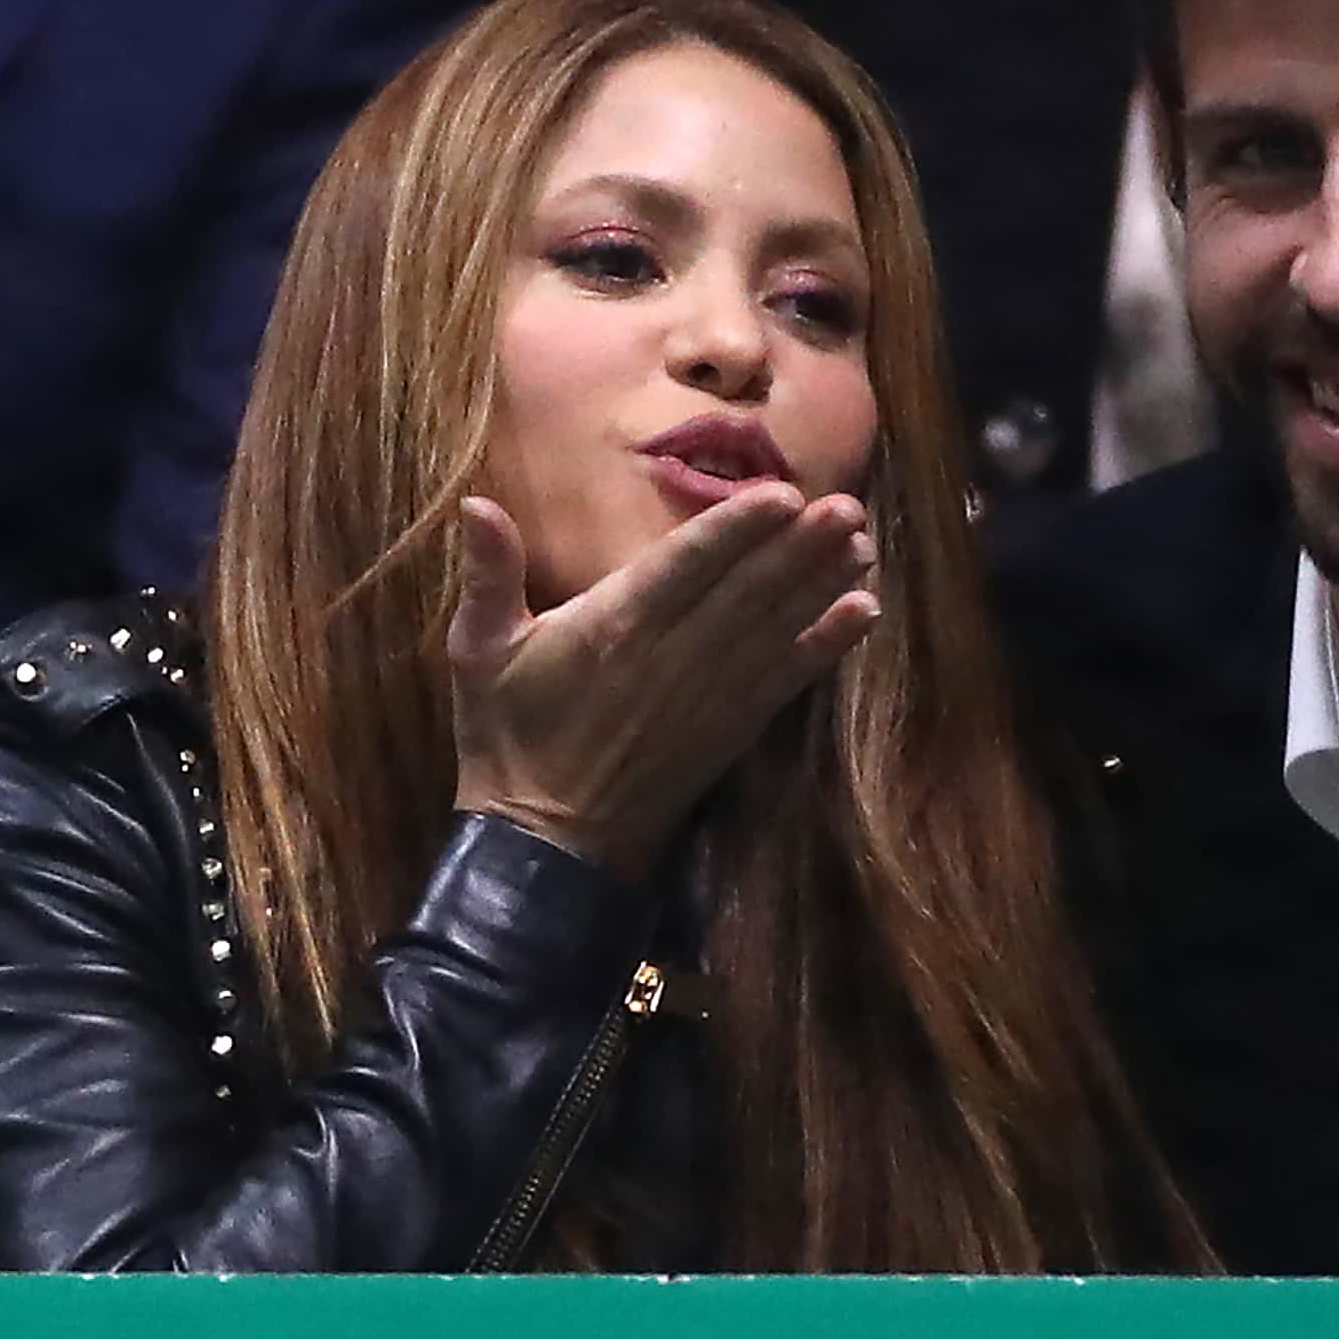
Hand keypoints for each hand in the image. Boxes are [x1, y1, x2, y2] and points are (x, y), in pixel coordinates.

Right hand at [447, 486, 881, 879]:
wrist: (547, 844)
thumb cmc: (510, 736)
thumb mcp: (478, 652)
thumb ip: (487, 575)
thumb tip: (474, 502)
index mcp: (613, 627)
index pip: (684, 566)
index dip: (736, 530)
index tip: (783, 493)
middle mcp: (672, 656)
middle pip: (746, 592)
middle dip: (800, 547)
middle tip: (849, 505)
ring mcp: (708, 696)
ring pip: (775, 628)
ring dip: (822, 585)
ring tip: (864, 544)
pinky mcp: (731, 730)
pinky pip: (786, 680)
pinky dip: (826, 646)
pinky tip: (862, 614)